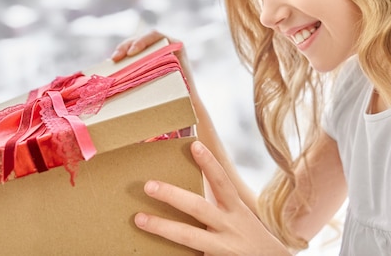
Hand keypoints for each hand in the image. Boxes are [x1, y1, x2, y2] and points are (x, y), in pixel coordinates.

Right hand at [111, 30, 196, 93]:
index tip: (132, 52)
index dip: (141, 41)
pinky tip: (113, 65)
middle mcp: (164, 45)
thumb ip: (171, 75)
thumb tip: (159, 79)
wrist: (188, 99)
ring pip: (134, 45)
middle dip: (126, 46)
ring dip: (122, 51)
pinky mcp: (145, 60)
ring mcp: (153, 52)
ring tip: (113, 61)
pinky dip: (122, 59)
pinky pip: (132, 56)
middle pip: (141, 39)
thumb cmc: (187, 92)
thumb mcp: (182, 81)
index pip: (155, 35)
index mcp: (175, 44)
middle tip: (116, 58)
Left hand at [134, 141, 290, 255]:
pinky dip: (172, 255)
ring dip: (161, 227)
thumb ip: (221, 204)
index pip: (222, 182)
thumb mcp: (241, 217)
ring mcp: (222, 248)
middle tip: (148, 185)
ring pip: (188, 236)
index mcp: (236, 210)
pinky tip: (150, 253)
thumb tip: (192, 186)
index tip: (194, 145)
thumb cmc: (250, 238)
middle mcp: (229, 226)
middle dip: (172, 195)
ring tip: (139, 219)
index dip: (209, 163)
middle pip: (198, 207)